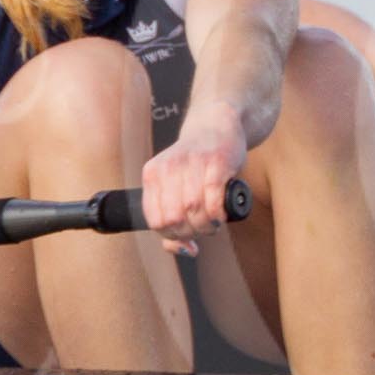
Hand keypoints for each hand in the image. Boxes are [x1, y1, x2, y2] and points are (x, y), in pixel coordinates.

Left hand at [144, 101, 247, 253]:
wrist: (217, 124)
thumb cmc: (197, 162)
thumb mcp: (174, 184)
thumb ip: (172, 216)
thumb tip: (183, 250)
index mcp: (152, 174)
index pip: (155, 221)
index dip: (172, 236)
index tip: (187, 235)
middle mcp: (168, 168)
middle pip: (174, 219)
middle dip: (191, 232)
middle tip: (202, 228)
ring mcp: (192, 164)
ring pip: (194, 212)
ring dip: (207, 226)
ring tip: (214, 222)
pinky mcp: (216, 163)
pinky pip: (214, 200)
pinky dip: (218, 215)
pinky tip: (221, 214)